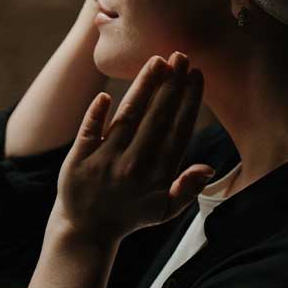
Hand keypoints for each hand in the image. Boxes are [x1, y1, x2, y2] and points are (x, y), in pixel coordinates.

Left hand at [51, 52, 214, 245]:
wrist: (85, 232)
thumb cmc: (130, 215)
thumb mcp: (164, 210)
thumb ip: (187, 189)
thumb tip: (209, 168)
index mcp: (157, 174)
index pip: (178, 130)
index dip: (189, 101)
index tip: (196, 75)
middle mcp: (134, 164)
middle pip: (156, 117)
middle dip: (171, 84)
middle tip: (181, 56)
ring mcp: (105, 160)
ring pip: (128, 117)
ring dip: (143, 87)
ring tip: (157, 61)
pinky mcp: (79, 159)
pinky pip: (89, 131)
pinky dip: (96, 114)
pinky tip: (106, 95)